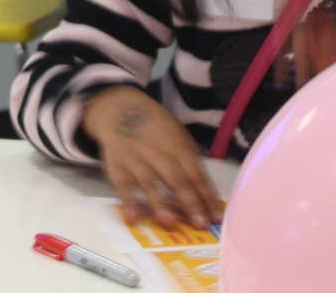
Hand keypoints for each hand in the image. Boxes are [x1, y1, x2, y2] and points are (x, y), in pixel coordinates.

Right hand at [82, 85, 223, 228]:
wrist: (122, 110)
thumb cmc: (157, 129)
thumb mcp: (178, 137)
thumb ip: (190, 163)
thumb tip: (206, 195)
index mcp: (179, 147)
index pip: (197, 174)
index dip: (207, 196)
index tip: (217, 217)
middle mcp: (159, 153)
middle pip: (177, 180)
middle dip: (190, 203)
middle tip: (200, 224)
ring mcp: (137, 160)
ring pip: (150, 183)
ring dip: (160, 204)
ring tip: (170, 223)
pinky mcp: (118, 167)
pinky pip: (123, 186)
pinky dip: (127, 201)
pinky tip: (132, 218)